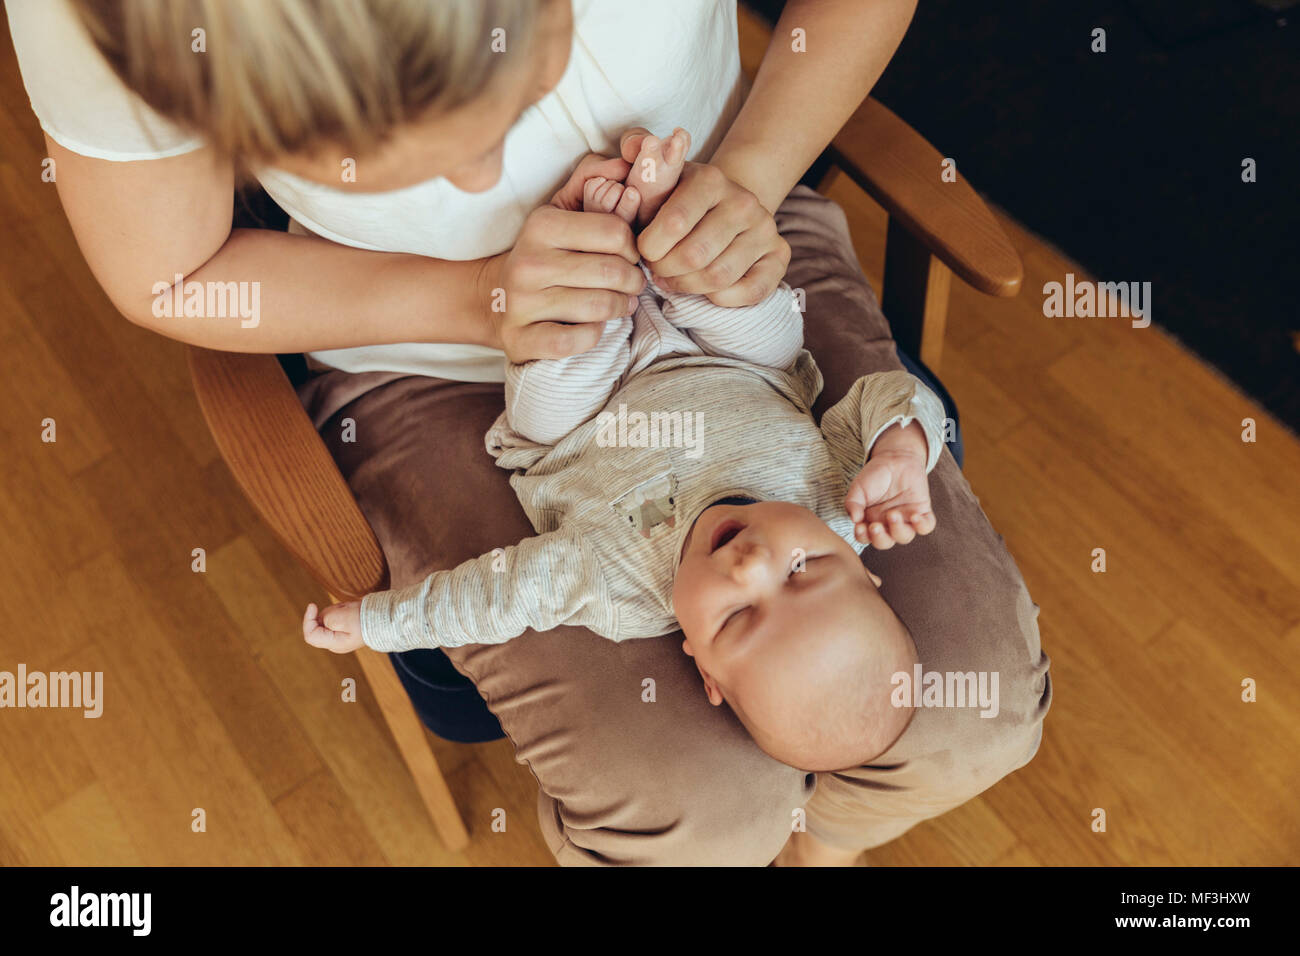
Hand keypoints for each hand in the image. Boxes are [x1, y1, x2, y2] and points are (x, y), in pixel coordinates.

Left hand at [302, 601, 363, 653]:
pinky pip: (335, 617)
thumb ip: (327, 618)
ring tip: (349, 610)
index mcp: (333, 643)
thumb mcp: (343, 618)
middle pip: (318, 625)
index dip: (307, 619)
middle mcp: (334, 643)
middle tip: (342, 609)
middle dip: (326, 613)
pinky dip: (340, 611)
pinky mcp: (344, 630)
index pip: (310, 635)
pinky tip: (350, 611)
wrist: (385, 619)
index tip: (312, 605)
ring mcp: (339, 637)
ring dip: (335, 611)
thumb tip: (322, 617)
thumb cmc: (366, 620)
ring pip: (326, 619)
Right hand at [480, 153, 645, 363]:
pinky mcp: (521, 339)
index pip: (614, 232)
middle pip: (611, 272)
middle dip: (633, 281)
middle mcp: (527, 262)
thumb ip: (594, 179)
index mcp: (541, 225)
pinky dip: (594, 335)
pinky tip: (592, 326)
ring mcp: (521, 304)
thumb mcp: (562, 210)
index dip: (632, 247)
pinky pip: (578, 340)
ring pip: (599, 308)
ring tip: (620, 303)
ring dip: (620, 308)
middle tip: (633, 284)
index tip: (629, 256)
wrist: (491, 299)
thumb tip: (625, 161)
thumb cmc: (543, 252)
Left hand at [622, 129, 788, 306]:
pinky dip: (720, 298)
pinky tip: (704, 288)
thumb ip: (642, 163)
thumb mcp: (658, 180)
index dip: (649, 248)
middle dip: (665, 270)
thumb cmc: (680, 198)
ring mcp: (765, 229)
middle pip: (694, 256)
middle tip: (657, 268)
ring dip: (687, 287)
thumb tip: (634, 145)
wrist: (726, 203)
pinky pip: (750, 291)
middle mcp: (743, 202)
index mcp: (710, 179)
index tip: (643, 250)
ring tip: (675, 279)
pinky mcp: (779, 255)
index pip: (673, 224)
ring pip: (718, 277)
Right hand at [845, 422, 936, 548]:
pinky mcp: (922, 512)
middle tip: (875, 526)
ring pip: (905, 537)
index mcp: (870, 522)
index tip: (859, 526)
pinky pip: (926, 526)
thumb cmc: (874, 476)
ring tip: (893, 514)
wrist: (895, 458)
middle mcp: (888, 524)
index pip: (866, 537)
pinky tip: (914, 516)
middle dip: (880, 538)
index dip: (863, 536)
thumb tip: (854, 519)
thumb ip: (852, 503)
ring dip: (898, 530)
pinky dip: (921, 525)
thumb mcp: (858, 488)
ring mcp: (906, 519)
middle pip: (885, 542)